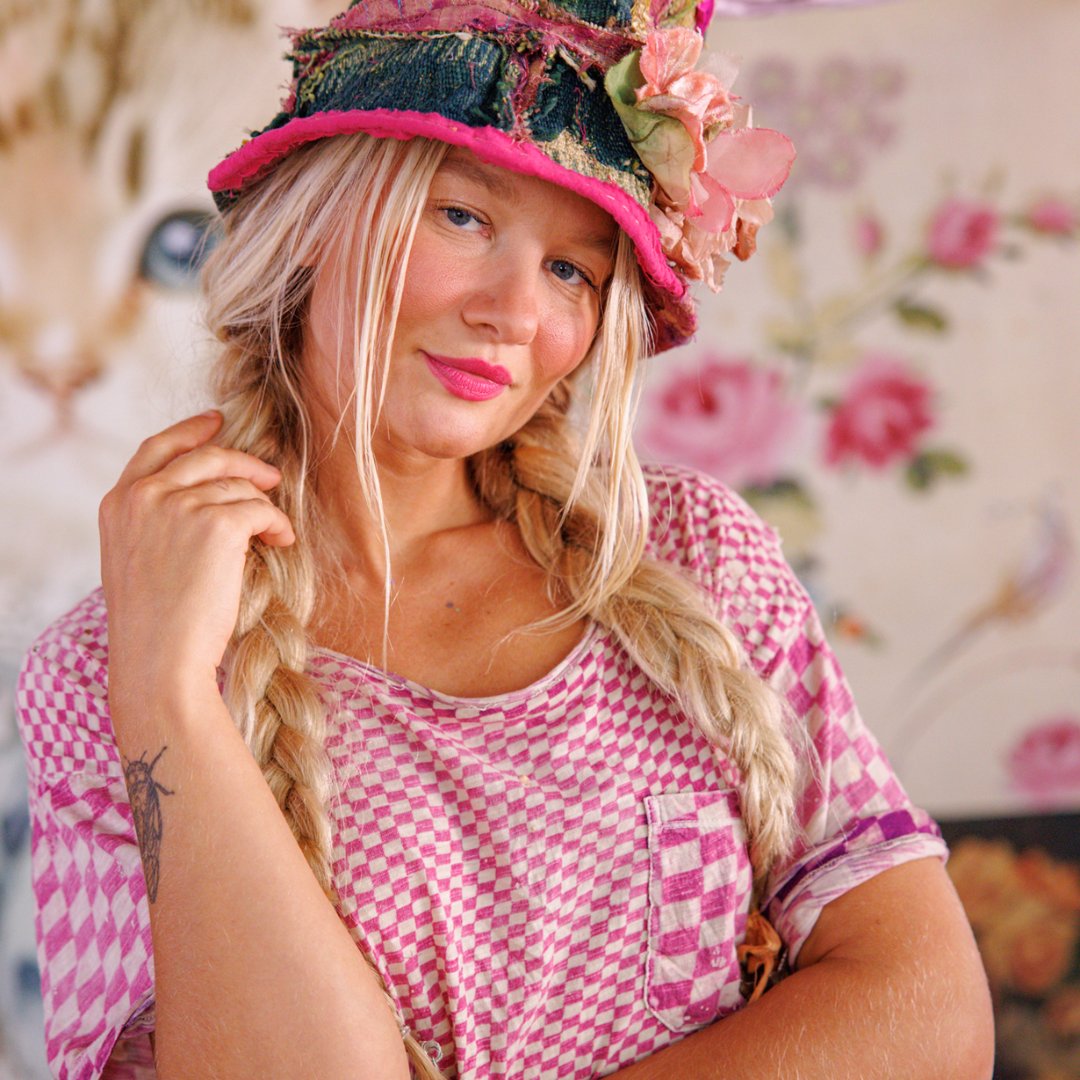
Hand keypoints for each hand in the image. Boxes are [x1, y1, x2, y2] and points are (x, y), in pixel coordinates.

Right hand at [100, 411, 294, 714]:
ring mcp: (178, 506)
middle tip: (270, 475)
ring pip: (237, 487)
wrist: (160, 660)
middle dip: (243, 463)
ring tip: (273, 531)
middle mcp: (144, 497)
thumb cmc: (154, 626)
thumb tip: (206, 498)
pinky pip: (260, 509)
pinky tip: (282, 540)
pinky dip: (277, 523)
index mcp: (117, 504)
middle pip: (205, 456)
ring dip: (263, 506)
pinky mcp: (217, 524)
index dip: (190, 431)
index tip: (215, 421)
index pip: (157, 448)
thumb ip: (155, 521)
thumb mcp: (136, 560)